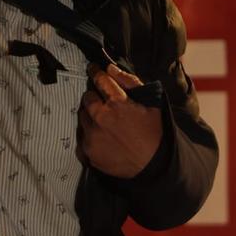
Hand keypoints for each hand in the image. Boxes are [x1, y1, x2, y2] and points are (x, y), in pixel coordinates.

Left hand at [77, 64, 162, 178]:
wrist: (154, 166)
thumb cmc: (154, 132)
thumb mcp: (151, 103)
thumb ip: (129, 82)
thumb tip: (109, 68)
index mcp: (116, 103)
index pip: (99, 80)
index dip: (95, 72)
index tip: (92, 69)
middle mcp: (100, 118)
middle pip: (87, 98)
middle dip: (93, 97)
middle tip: (102, 103)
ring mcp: (92, 136)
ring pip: (82, 117)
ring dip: (90, 116)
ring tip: (103, 123)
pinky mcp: (88, 153)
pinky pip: (81, 137)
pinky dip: (88, 135)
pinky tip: (100, 137)